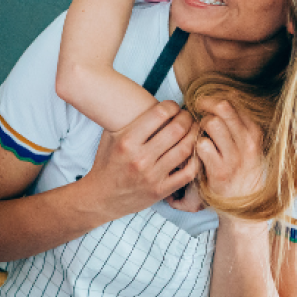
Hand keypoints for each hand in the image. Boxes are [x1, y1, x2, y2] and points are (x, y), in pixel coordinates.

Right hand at [81, 100, 198, 221]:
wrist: (100, 197)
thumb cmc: (107, 162)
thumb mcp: (110, 136)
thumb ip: (130, 120)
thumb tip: (151, 99)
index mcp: (127, 141)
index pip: (159, 113)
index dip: (172, 105)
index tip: (174, 106)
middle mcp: (140, 158)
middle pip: (176, 129)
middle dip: (186, 118)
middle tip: (187, 116)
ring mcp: (152, 176)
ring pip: (185, 148)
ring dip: (194, 135)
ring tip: (194, 129)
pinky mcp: (161, 191)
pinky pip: (188, 172)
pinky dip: (196, 159)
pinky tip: (195, 151)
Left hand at [195, 98, 266, 203]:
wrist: (245, 204)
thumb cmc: (241, 171)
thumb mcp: (247, 146)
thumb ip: (236, 126)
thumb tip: (215, 102)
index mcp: (253, 132)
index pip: (232, 103)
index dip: (213, 101)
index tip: (203, 105)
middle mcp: (247, 142)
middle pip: (222, 108)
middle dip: (204, 107)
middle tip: (195, 112)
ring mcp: (234, 157)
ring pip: (211, 123)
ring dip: (199, 127)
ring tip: (197, 135)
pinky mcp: (220, 171)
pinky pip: (201, 145)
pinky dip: (195, 146)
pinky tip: (196, 153)